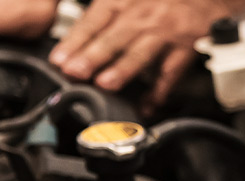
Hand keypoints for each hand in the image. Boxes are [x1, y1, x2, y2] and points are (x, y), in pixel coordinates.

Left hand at [48, 0, 231, 115]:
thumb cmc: (161, 0)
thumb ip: (103, 15)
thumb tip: (72, 43)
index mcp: (123, 0)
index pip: (94, 20)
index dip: (75, 40)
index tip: (59, 59)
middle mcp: (142, 15)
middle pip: (114, 36)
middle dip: (93, 55)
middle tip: (75, 72)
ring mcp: (165, 31)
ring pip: (141, 52)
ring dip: (123, 69)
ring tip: (105, 84)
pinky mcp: (185, 47)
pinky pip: (171, 71)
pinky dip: (160, 91)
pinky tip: (147, 105)